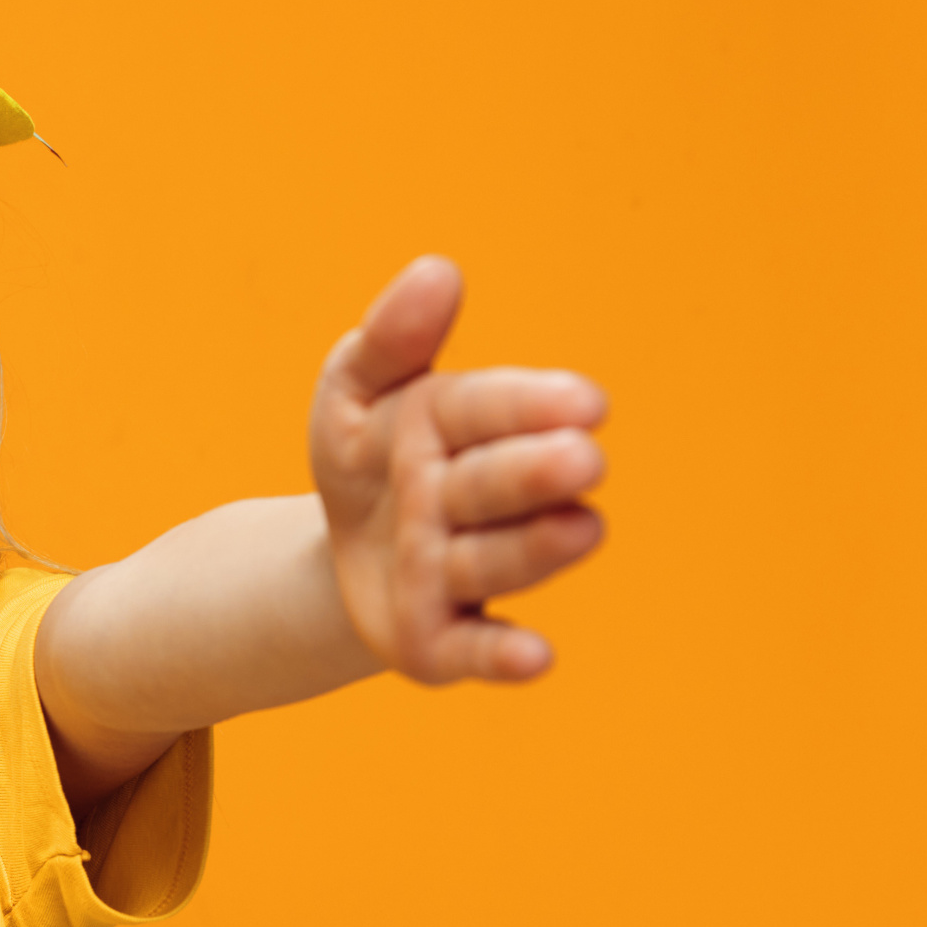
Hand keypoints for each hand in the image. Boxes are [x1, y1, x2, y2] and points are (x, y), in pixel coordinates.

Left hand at [311, 257, 606, 682]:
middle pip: (501, 482)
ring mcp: (461, 572)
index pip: (490, 407)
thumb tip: (438, 268)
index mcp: (454, 427)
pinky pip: (478, 648)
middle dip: (536, 470)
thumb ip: (391, 337)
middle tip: (579, 458)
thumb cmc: (365, 457)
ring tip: (574, 529)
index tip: (584, 400)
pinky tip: (534, 658)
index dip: (532, 403)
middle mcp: (471, 501)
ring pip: (496, 557)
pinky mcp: (444, 640)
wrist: (342, 550)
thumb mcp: (353, 392)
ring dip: (533, 547)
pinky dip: (505, 656)